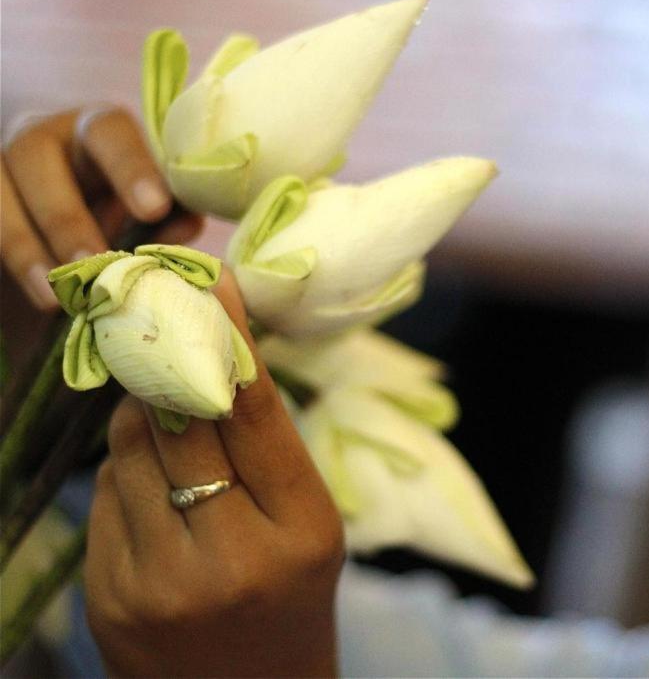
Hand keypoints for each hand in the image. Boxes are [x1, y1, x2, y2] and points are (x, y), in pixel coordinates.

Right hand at [1, 107, 201, 310]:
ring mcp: (0, 168)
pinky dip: (8, 259)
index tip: (155, 207)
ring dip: (26, 246)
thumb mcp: (145, 219)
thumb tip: (187, 222)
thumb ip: (167, 219)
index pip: (109, 131)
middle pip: (36, 153)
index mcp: (96, 132)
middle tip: (95, 261)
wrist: (65, 248)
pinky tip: (34, 293)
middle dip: (65, 214)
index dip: (131, 167)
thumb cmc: (120, 223)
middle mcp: (42, 138)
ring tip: (56, 296)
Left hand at [84, 270, 344, 677]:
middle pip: (181, 422)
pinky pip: (103, 499)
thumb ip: (267, 455)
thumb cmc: (293, 602)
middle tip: (157, 316)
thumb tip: (203, 365)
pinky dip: (122, 476)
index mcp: (300, 534)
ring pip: (129, 453)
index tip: (210, 280)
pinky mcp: (108, 600)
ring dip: (141, 421)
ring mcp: (160, 583)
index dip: (230, 338)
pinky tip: (150, 492)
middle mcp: (229, 558)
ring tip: (165, 421)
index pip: (257, 414)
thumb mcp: (310, 529)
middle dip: (165, 364)